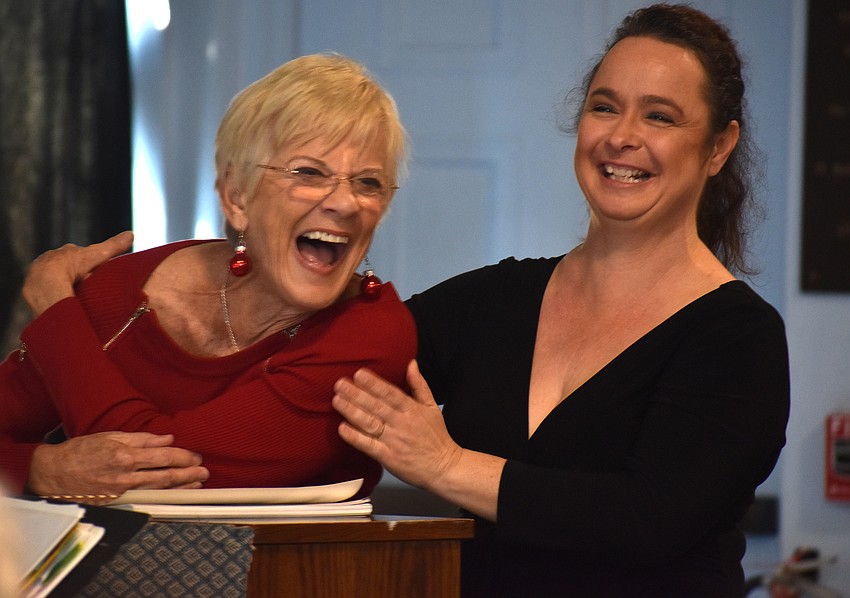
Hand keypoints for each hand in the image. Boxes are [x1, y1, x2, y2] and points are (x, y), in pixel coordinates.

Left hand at [22, 231, 133, 316]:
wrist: (47, 281)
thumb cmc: (72, 266)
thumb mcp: (97, 255)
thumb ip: (113, 246)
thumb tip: (131, 234)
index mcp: (65, 252)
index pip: (79, 255)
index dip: (90, 262)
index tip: (96, 270)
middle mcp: (49, 259)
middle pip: (65, 266)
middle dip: (75, 273)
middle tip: (87, 285)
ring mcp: (38, 273)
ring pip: (54, 278)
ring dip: (62, 284)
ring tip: (74, 296)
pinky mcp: (31, 286)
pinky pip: (45, 290)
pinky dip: (53, 294)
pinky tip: (60, 302)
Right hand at [27, 431, 209, 502]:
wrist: (53, 473)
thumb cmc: (81, 451)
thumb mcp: (110, 436)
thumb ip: (141, 438)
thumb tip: (167, 438)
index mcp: (125, 454)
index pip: (163, 457)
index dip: (183, 457)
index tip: (196, 457)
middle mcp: (125, 475)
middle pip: (165, 476)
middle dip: (188, 475)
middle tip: (205, 473)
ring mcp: (121, 491)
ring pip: (158, 490)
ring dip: (180, 488)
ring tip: (197, 485)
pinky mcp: (116, 502)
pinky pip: (145, 499)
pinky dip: (163, 497)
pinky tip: (174, 496)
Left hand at [333, 360, 462, 491]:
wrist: (444, 467)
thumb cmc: (436, 436)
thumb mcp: (432, 406)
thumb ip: (419, 384)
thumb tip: (411, 363)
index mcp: (412, 409)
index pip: (390, 393)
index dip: (373, 384)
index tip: (358, 374)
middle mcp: (402, 423)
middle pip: (376, 406)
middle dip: (356, 394)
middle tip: (339, 384)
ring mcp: (394, 441)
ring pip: (370, 423)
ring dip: (352, 411)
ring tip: (337, 400)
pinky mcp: (389, 458)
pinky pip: (369, 446)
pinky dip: (355, 437)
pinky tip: (342, 428)